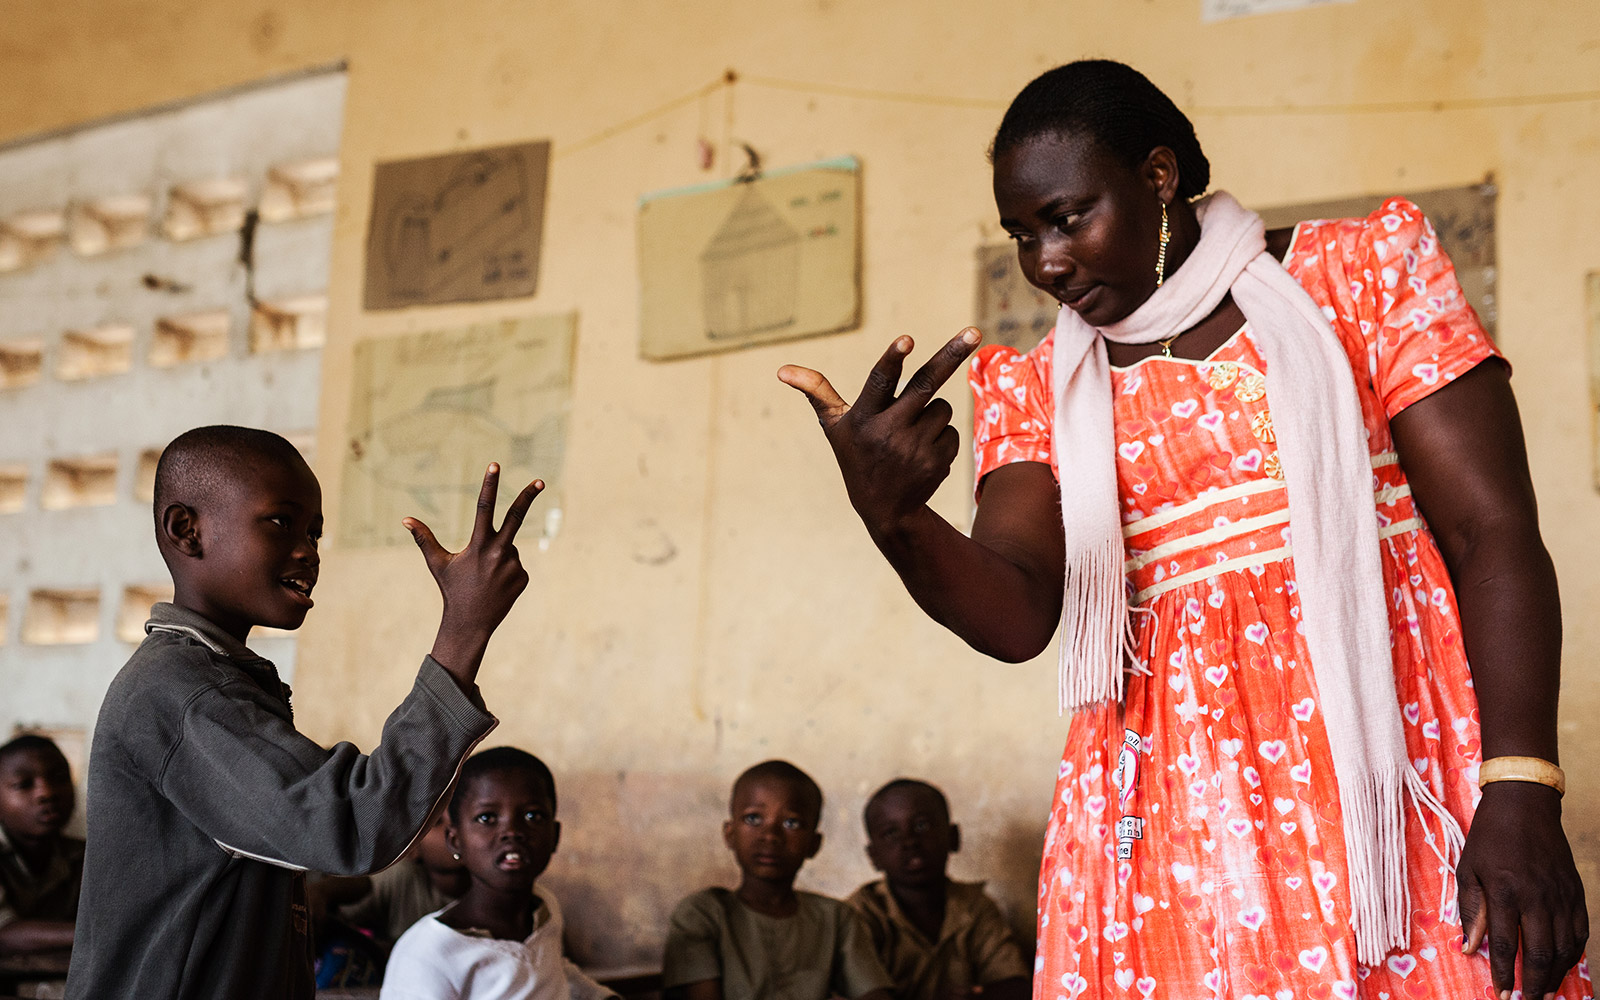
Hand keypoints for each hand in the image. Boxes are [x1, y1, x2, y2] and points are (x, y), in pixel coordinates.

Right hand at [403, 463, 543, 683]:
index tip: (495, 464)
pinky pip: (515, 564)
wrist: (470, 624)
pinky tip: (495, 585)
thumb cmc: (451, 590)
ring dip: (498, 555)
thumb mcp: (437, 563)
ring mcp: (514, 565)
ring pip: (508, 547)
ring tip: (485, 577)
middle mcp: (498, 552)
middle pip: (516, 517)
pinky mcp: (522, 577)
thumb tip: (405, 519)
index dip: (489, 485)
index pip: (484, 508)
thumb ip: (424, 538)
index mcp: (478, 545)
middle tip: (541, 481)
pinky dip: (505, 569)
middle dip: (528, 497)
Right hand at [777, 329, 980, 536]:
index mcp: (863, 418)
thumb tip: (782, 370)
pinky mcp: (938, 462)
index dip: (892, 360)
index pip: (878, 382)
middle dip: (951, 355)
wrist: (885, 510)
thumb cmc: (856, 455)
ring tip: (909, 436)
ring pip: (940, 408)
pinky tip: (922, 453)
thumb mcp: (834, 427)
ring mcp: (915, 449)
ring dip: (931, 414)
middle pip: (926, 385)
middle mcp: (889, 432)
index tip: (907, 340)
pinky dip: (941, 436)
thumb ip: (816, 392)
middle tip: (974, 331)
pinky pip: (952, 431)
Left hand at [1457, 781, 1586, 998]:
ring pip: (1564, 948)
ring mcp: (1561, 895)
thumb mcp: (1468, 869)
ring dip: (1554, 975)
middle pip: (1539, 953)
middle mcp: (1536, 897)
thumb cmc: (1489, 837)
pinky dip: (1573, 955)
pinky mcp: (1576, 892)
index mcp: (1505, 891)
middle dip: (1533, 984)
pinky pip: (1580, 932)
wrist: (1525, 805)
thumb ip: (1470, 909)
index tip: (1500, 993)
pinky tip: (1562, 966)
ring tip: (1543, 994)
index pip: (1505, 944)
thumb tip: (1469, 948)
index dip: (1504, 973)